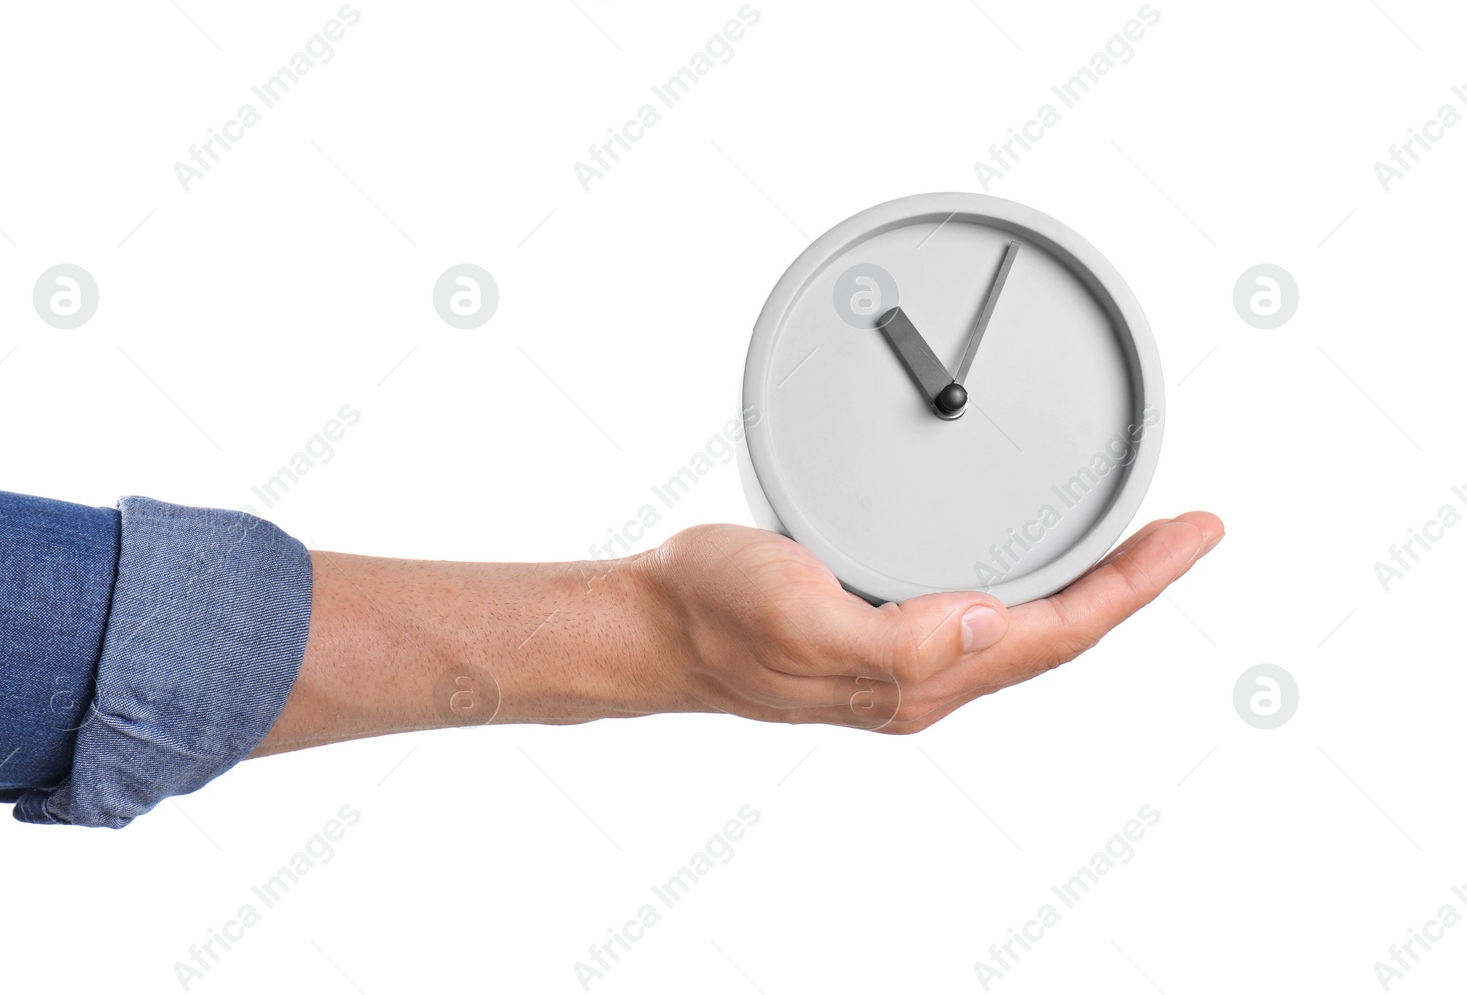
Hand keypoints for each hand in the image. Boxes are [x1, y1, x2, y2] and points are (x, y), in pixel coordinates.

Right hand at [639, 512, 1222, 733]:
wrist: (660, 618)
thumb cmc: (717, 613)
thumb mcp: (800, 619)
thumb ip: (898, 639)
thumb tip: (993, 622)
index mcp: (917, 678)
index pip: (1056, 634)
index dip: (1134, 585)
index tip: (1191, 535)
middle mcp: (923, 673)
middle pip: (1059, 633)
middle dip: (1132, 582)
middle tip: (1188, 530)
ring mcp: (905, 653)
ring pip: (1026, 623)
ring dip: (1092, 582)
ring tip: (1138, 541)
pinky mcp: (883, 622)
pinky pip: (984, 607)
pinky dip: (1033, 577)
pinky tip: (1035, 554)